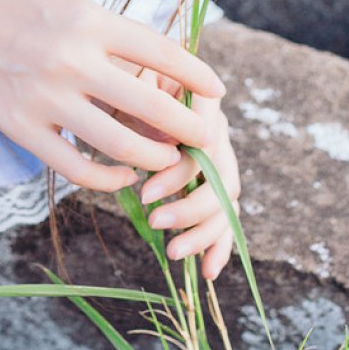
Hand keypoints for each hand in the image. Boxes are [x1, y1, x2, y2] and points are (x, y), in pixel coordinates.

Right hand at [0, 0, 227, 192]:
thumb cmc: (13, 2)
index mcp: (89, 20)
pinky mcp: (21, 127)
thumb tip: (162, 68)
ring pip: (119, 145)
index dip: (198, 76)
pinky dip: (109, 179)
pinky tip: (122, 177)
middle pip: (151, 105)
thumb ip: (110, 35)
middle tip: (206, 139)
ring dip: (154, 159)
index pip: (162, 52)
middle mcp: (72, 58)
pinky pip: (77, 168)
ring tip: (168, 160)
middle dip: (189, 128)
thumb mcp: (70, 4)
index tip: (218, 92)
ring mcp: (45, 97)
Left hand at [137, 79, 241, 281]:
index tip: (144, 191)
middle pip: (220, 176)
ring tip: (174, 251)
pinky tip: (208, 270)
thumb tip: (164, 143)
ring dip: (203, 231)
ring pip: (226, 201)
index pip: (205, 143)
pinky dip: (218, 244)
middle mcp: (216, 130)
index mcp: (201, 101)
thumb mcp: (128, 83)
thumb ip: (146, 107)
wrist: (124, 80)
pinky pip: (224, 216)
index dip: (180, 172)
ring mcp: (218, 158)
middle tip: (153, 221)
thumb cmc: (122, 79)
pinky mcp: (211, 182)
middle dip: (189, 206)